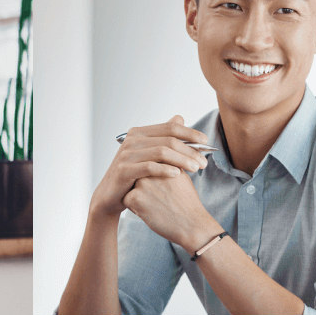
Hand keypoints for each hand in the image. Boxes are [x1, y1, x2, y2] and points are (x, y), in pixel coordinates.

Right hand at [89, 115, 209, 219]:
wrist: (110, 195)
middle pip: (169, 139)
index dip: (190, 133)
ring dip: (182, 160)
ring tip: (196, 169)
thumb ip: (163, 137)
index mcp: (139, 133)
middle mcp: (132, 140)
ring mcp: (126, 155)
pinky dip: (165, 170)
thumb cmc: (133, 175)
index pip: (170, 127)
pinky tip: (177, 175)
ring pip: (162, 152)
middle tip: (203, 162)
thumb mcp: (148, 153)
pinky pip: (150, 167)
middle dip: (190, 150)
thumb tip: (180, 118)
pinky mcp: (124, 170)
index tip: (205, 141)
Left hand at [121, 168, 223, 249]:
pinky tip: (150, 211)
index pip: (148, 167)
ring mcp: (142, 182)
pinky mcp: (135, 197)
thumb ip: (167, 167)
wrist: (191, 224)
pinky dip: (135, 208)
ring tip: (155, 205)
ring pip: (131, 188)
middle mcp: (152, 169)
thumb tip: (156, 165)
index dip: (154, 181)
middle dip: (144, 188)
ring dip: (139, 197)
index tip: (164, 192)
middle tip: (159, 200)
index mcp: (163, 162)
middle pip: (138, 177)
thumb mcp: (181, 177)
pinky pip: (126, 200)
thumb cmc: (187, 203)